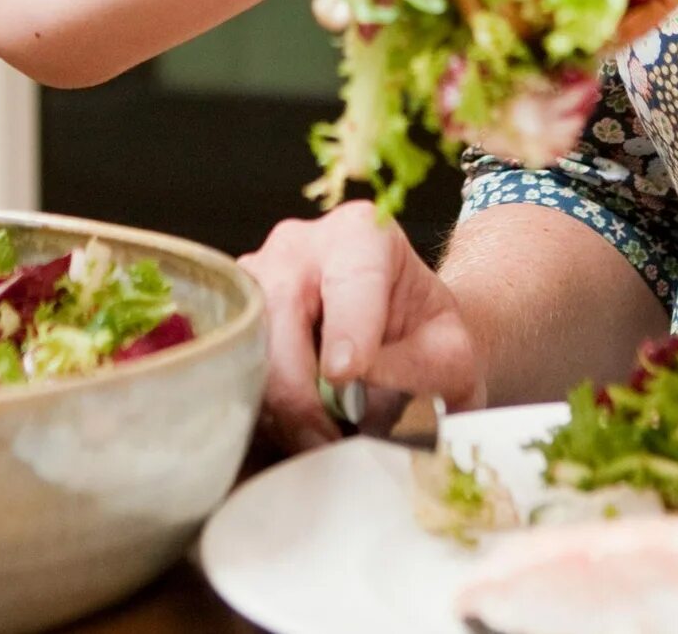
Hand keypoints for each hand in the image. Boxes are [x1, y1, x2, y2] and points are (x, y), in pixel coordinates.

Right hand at [242, 203, 483, 451]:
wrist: (401, 335)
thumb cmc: (424, 338)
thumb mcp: (450, 354)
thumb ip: (417, 366)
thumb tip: (354, 388)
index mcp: (362, 234)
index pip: (351, 280)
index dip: (347, 330)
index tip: (346, 376)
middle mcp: (298, 244)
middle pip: (280, 312)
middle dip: (298, 388)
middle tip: (324, 442)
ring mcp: (255, 276)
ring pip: (245, 341)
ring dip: (274, 403)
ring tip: (313, 442)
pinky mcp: (230, 315)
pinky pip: (228, 362)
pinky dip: (257, 404)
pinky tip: (290, 429)